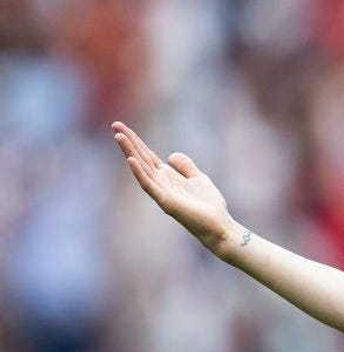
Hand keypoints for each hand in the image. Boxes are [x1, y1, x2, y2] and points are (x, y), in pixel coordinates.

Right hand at [112, 121, 239, 255]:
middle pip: (141, 159)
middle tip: (115, 124)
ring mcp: (162, 193)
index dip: (137, 141)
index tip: (122, 127)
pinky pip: (150, 186)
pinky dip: (139, 173)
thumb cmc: (209, 206)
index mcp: (168, 177)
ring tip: (119, 136)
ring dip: (130, 152)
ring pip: (142, 169)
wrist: (219, 226)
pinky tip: (131, 160)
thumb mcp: (198, 179)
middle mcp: (161, 183)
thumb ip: (185, 166)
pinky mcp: (166, 203)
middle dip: (129, 142)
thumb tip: (171, 155)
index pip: (148, 156)